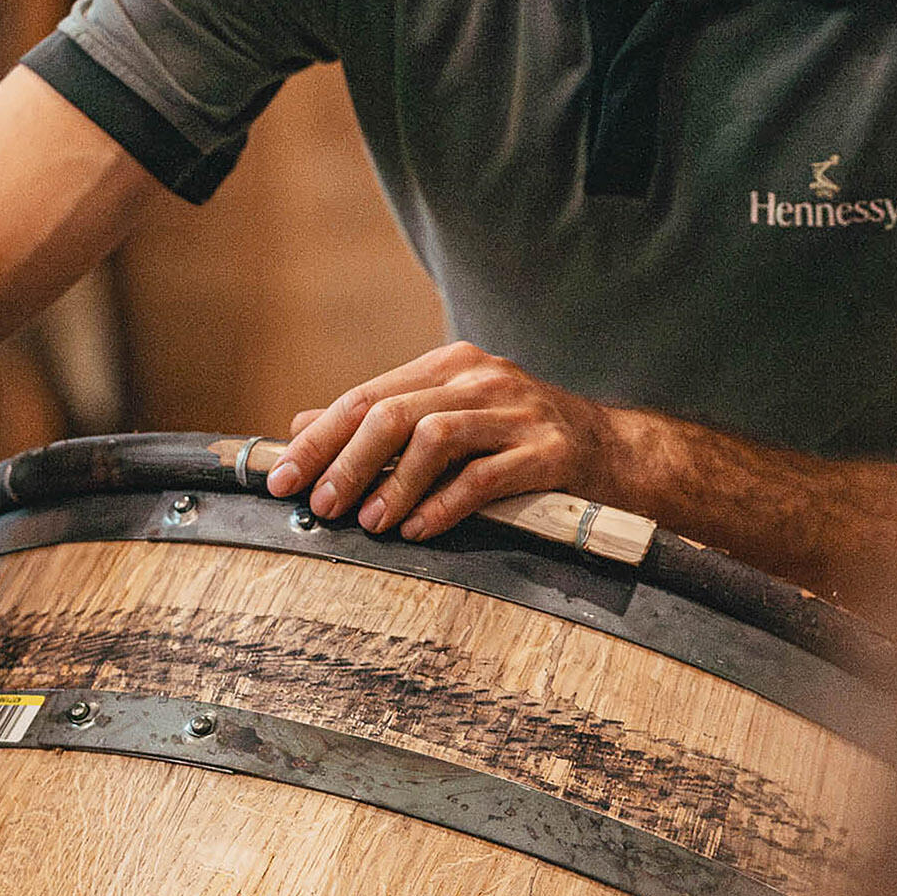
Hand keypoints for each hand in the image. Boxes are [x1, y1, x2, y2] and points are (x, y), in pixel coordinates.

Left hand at [265, 342, 629, 539]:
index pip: (366, 397)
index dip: (319, 440)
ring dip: (394, 485)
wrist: (615, 452)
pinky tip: (419, 529)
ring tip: (368, 523)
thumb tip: (300, 426)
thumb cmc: (517, 440)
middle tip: (320, 507)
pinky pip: (486, 477)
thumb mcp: (449, 418)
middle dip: (346, 462)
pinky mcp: (551, 451)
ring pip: (437, 438)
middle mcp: (481, 379)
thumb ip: (381, 420)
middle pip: (394, 414)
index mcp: (449, 366)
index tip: (281, 479)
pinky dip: (445, 505)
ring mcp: (518, 412)